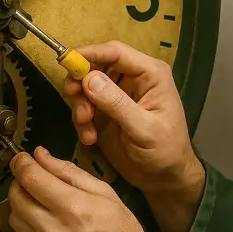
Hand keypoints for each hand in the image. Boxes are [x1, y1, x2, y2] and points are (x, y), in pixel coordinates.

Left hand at [8, 147, 168, 231]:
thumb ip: (68, 172)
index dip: (21, 163)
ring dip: (21, 205)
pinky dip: (26, 227)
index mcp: (74, 208)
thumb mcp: (104, 193)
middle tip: (30, 179)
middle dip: (20, 182)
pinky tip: (41, 225)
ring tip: (38, 203)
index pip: (31, 178)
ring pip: (14, 218)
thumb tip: (40, 155)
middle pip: (17, 197)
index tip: (21, 158)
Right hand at [62, 41, 203, 193]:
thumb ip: (117, 104)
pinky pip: (84, 107)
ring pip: (86, 86)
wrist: (164, 179)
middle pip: (96, 66)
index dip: (90, 53)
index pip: (116, 52)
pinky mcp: (105, 113)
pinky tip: (90, 138)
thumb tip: (90, 78)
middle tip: (74, 100)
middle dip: (81, 83)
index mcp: (149, 74)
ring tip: (86, 125)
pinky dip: (82, 121)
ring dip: (80, 105)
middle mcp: (132, 79)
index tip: (67, 61)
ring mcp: (116, 96)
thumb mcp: (144, 129)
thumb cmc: (165, 151)